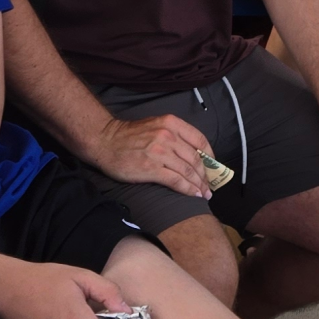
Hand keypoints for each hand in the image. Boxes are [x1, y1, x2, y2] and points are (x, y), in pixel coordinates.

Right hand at [87, 111, 213, 199]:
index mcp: (171, 123)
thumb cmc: (129, 135)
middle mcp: (167, 136)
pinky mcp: (151, 168)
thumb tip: (194, 153)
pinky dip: (187, 189)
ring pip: (188, 171)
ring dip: (199, 184)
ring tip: (204, 193)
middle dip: (206, 175)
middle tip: (210, 185)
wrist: (105, 141)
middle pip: (195, 158)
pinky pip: (176, 180)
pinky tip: (193, 194)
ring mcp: (159, 152)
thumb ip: (174, 135)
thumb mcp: (155, 125)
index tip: (213, 166)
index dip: (210, 156)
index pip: (199, 140)